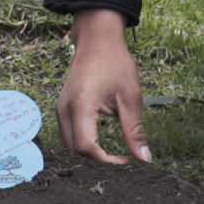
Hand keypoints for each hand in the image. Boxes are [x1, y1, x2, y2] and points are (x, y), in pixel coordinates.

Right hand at [56, 8, 150, 164]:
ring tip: (111, 157)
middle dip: (96, 163)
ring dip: (87, 156)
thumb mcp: (130, 96)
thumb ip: (135, 130)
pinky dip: (81, 145)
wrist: (97, 39)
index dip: (105, 161)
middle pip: (74, 151)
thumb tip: (144, 159)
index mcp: (81, 105)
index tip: (126, 162)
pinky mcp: (62, 107)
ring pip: (68, 146)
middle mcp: (64, 109)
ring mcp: (60, 108)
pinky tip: (99, 146)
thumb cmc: (114, 62)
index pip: (86, 147)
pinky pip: (67, 135)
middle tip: (120, 163)